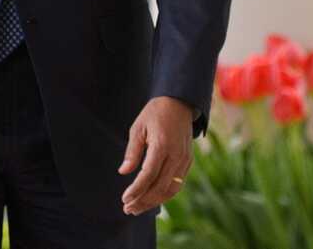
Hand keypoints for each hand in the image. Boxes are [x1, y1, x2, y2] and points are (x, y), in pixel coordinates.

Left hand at [119, 96, 193, 215]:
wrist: (179, 103)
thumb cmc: (155, 113)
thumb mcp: (138, 127)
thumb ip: (132, 151)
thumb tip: (123, 171)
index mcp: (162, 145)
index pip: (148, 175)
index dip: (136, 189)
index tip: (124, 199)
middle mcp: (176, 155)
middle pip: (159, 186)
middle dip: (143, 200)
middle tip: (128, 209)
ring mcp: (185, 160)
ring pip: (170, 189)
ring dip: (154, 201)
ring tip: (138, 208)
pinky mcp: (188, 162)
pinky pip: (178, 184)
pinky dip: (165, 194)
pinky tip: (152, 198)